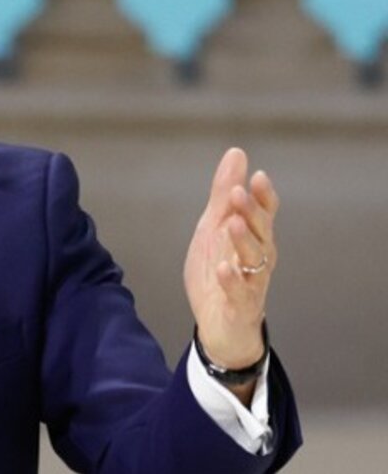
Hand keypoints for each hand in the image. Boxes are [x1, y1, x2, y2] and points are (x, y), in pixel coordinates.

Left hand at [184, 148, 278, 373]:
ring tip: (231, 224)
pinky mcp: (240, 306)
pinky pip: (239, 292)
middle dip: (251, 212)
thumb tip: (236, 154)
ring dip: (243, 240)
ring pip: (255, 259)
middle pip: (261, 232)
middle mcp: (259, 257)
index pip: (264, 212)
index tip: (257, 176)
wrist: (218, 324)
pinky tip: (222, 269)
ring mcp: (252, 282)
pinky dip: (231, 280)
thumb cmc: (218, 271)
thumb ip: (223, 195)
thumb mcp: (214, 228)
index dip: (263, 196)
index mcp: (253, 236)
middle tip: (237, 193)